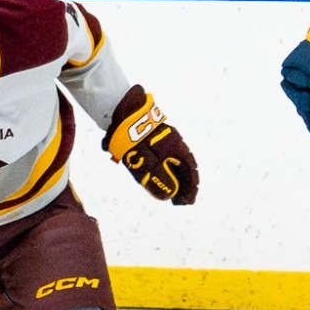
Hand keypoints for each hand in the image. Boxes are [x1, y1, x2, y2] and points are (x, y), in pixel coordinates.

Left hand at [103, 89, 197, 204]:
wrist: (119, 107)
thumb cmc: (134, 137)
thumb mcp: (145, 161)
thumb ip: (158, 178)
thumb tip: (168, 195)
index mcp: (176, 147)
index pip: (190, 170)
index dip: (190, 188)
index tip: (188, 202)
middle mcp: (172, 142)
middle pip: (181, 166)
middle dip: (181, 184)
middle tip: (177, 200)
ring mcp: (161, 137)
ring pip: (169, 160)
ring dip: (169, 176)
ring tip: (164, 190)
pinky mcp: (149, 134)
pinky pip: (159, 154)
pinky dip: (159, 167)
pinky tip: (150, 173)